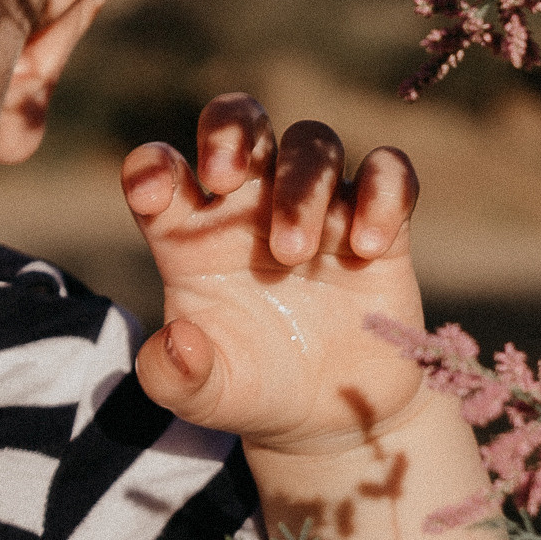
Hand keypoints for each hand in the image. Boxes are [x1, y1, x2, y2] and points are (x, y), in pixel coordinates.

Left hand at [121, 97, 428, 457]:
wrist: (332, 418)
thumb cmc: (252, 389)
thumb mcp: (205, 397)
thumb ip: (174, 376)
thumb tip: (177, 342)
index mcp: (192, 233)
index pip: (161, 170)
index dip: (151, 167)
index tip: (151, 195)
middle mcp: (252, 207)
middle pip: (241, 122)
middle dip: (231, 131)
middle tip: (227, 176)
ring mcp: (319, 208)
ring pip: (313, 142)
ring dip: (301, 185)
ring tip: (295, 254)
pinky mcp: (380, 226)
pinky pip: (390, 172)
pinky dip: (382, 192)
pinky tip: (366, 248)